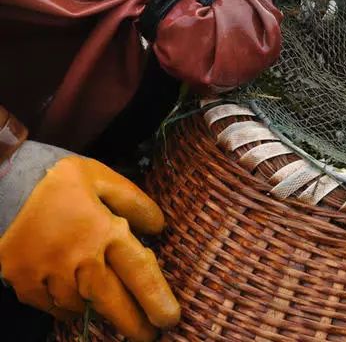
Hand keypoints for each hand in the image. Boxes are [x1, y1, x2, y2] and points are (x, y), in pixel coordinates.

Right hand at [0, 149, 179, 340]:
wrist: (2, 183)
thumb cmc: (57, 179)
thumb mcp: (101, 177)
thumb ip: (133, 202)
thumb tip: (158, 228)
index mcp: (103, 230)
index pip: (139, 272)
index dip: (156, 298)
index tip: (170, 318)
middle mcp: (78, 257)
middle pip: (112, 300)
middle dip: (132, 322)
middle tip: (148, 335)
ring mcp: (47, 272)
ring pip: (80, 305)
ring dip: (97, 309)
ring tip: (111, 310)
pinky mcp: (22, 280)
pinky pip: (50, 306)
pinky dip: (65, 306)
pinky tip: (75, 301)